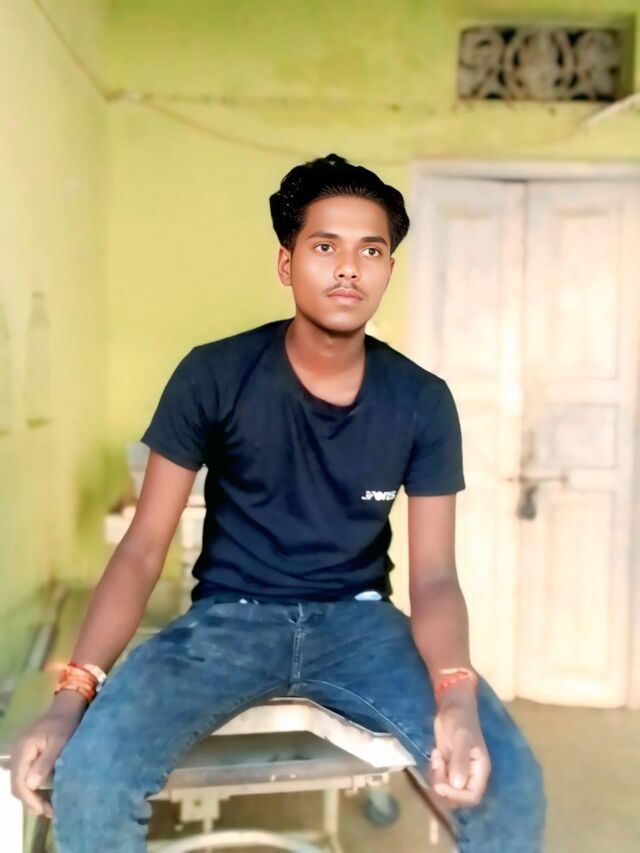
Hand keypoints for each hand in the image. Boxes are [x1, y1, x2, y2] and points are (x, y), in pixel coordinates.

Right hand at [10, 698, 83, 818]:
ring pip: (21, 783)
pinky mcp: (29, 756)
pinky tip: (47, 793)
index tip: (46, 810)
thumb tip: (31, 785)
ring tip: (50, 806)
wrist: (67, 706)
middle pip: (17, 785)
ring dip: (33, 796)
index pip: (19, 783)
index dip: (30, 799)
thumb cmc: (66, 723)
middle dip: (32, 801)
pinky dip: (35, 787)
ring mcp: (22, 756)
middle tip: (50, 811)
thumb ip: (45, 762)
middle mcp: (18, 755)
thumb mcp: (59, 741)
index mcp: (23, 751)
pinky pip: (26, 776)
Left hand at [428, 682, 490, 807]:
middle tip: (436, 765)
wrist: (451, 706)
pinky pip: (439, 779)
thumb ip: (460, 761)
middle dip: (443, 786)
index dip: (456, 796)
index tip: (441, 785)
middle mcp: (470, 775)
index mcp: (480, 770)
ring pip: (446, 789)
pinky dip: (433, 771)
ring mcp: (458, 771)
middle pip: (457, 797)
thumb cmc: (460, 720)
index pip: (472, 796)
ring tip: (435, 756)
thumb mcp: (461, 739)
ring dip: (436, 777)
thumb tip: (458, 785)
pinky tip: (435, 753)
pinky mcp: (447, 766)